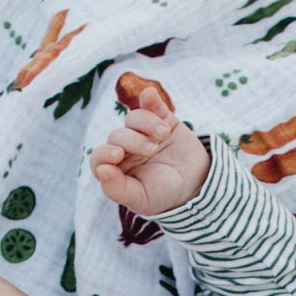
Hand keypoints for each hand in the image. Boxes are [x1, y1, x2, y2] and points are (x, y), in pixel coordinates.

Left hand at [93, 106, 211, 217]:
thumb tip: (101, 170)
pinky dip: (149, 98)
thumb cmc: (164, 194)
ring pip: (133, 118)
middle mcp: (126, 149)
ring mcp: (143, 132)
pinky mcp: (161, 119)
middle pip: (117, 136)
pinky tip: (149, 95)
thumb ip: (118, 189)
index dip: (103, 153)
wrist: (197, 183)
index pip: (98, 158)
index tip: (118, 154)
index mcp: (116, 169)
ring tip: (162, 135)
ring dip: (146, 124)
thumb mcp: (142, 199)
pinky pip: (150, 104)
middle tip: (152, 150)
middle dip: (133, 141)